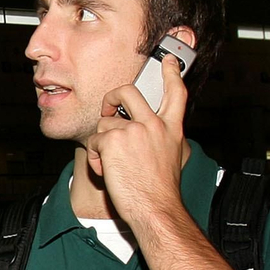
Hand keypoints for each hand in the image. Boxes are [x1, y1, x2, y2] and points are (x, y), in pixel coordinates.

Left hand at [82, 46, 192, 227]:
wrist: (155, 208)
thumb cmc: (159, 191)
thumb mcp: (169, 157)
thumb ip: (158, 139)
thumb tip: (140, 132)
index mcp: (171, 129)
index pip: (175, 93)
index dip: (171, 73)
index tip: (168, 60)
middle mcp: (154, 124)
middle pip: (128, 92)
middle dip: (112, 97)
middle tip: (109, 109)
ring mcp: (134, 129)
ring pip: (105, 124)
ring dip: (103, 144)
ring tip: (113, 165)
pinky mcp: (113, 139)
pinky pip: (94, 142)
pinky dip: (96, 159)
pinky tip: (109, 173)